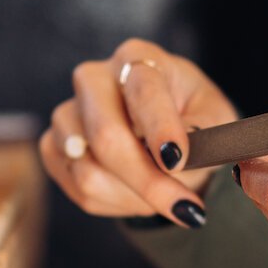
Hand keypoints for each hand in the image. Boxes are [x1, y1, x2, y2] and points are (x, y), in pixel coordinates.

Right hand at [39, 38, 237, 226]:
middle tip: (186, 209)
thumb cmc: (193, 120)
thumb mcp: (215, 120)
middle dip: (147, 181)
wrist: (164, 135)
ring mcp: (67, 114)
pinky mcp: (52, 147)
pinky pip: (79, 190)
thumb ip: (202, 134)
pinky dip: (116, 203)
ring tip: (164, 195)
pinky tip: (136, 192)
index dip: (159, 128)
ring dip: (136, 198)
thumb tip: (172, 156)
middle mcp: (94, 78)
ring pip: (90, 172)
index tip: (177, 160)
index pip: (143, 91)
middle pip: (106, 135)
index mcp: (138, 58)